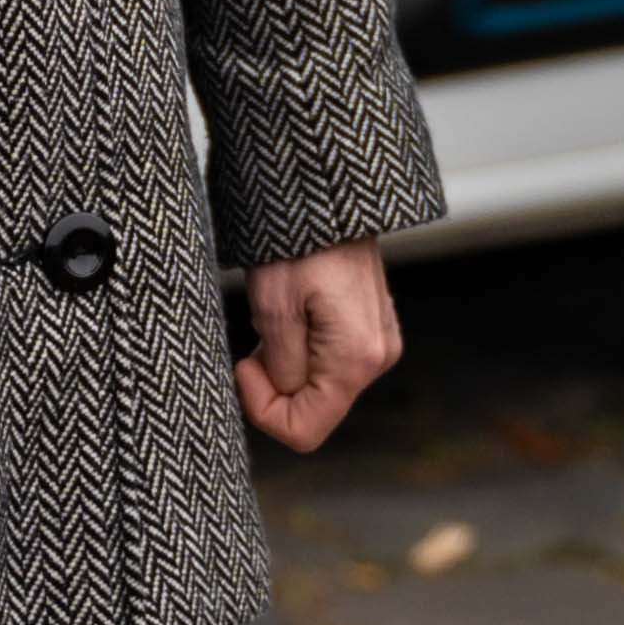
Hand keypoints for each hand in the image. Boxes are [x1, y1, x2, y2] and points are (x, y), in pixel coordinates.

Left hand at [239, 245, 402, 450]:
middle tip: (255, 337)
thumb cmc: (298, 241)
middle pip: (312, 409)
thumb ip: (280, 368)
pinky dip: (302, 348)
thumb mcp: (273, 308)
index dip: (263, 409)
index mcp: (356, 361)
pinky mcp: (371, 328)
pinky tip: (294, 311)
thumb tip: (283, 393)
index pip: (304, 431)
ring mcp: (378, 343)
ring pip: (318, 385)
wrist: (327, 193)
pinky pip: (329, 361)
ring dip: (286, 362)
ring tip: (276, 315)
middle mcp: (378, 358)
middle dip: (274, 384)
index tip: (245, 365)